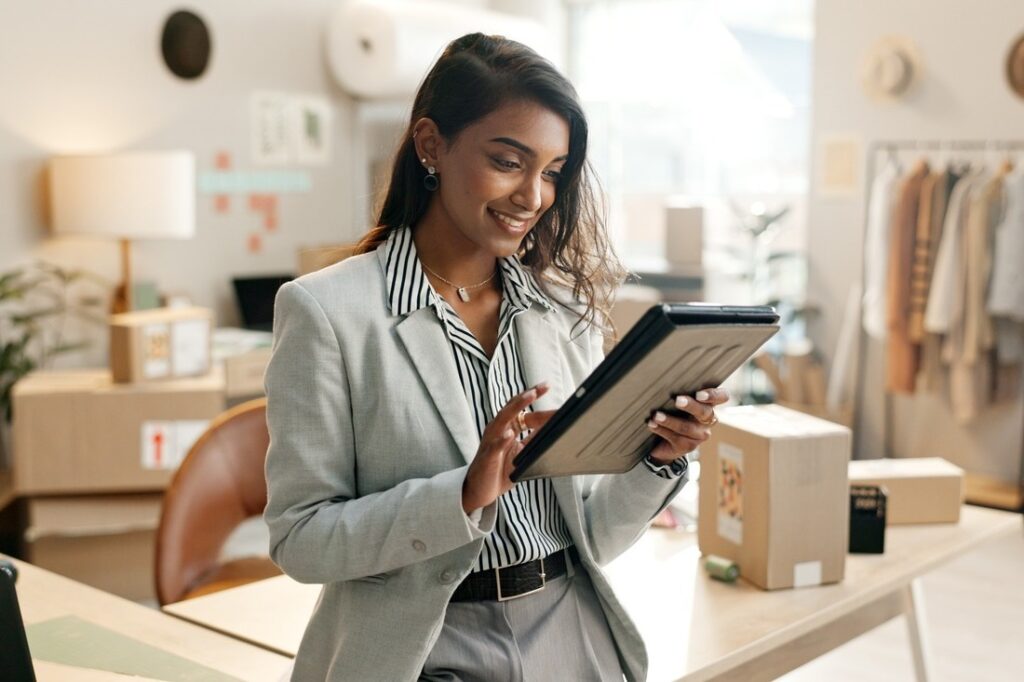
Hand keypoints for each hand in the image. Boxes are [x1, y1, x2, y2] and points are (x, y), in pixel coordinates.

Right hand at [461, 383, 555, 513]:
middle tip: (543, 386)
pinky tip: (510, 434)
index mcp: (505, 428)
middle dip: (527, 396)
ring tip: (529, 397)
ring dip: (516, 407)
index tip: (547, 386)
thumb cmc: (499, 471)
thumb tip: (554, 428)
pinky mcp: (487, 458)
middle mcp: (497, 430)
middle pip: (512, 408)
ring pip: (502, 420)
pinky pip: (494, 447)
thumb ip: (533, 440)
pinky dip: (502, 440)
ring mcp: (491, 442)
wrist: (478, 491)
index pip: (522, 409)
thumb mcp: (521, 453)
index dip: (535, 399)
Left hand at [647, 387, 729, 463]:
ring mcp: (699, 435)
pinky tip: (652, 424)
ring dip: (670, 420)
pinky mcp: (687, 446)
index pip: (722, 397)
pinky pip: (675, 438)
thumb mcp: (677, 401)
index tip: (699, 394)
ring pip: (687, 427)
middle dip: (691, 406)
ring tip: (656, 415)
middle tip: (677, 400)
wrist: (662, 442)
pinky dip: (661, 430)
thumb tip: (665, 378)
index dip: (714, 395)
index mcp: (708, 404)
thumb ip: (679, 391)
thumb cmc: (671, 413)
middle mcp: (707, 420)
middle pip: (705, 412)